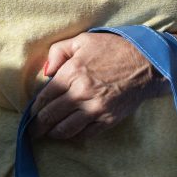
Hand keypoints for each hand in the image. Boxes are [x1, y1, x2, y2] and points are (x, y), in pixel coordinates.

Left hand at [29, 32, 164, 140]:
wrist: (146, 63)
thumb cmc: (113, 49)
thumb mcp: (83, 40)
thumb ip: (58, 52)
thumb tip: (45, 72)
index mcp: (72, 72)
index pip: (44, 97)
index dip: (35, 108)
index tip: (30, 114)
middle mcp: (81, 93)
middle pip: (51, 116)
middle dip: (38, 126)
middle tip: (32, 131)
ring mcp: (95, 109)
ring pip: (65, 129)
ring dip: (53, 134)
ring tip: (48, 135)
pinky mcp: (108, 120)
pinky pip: (86, 134)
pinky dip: (75, 135)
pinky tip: (70, 133)